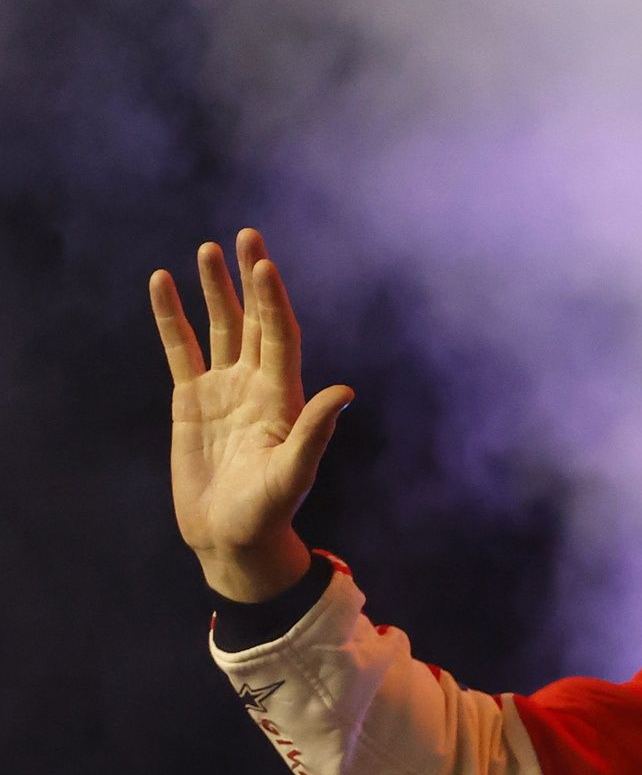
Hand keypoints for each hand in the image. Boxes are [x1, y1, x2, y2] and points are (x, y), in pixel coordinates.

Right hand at [150, 229, 352, 600]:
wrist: (232, 539)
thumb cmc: (267, 512)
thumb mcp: (293, 473)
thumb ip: (316, 432)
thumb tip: (347, 390)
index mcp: (284, 398)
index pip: (280, 336)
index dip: (273, 301)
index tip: (265, 264)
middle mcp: (256, 386)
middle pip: (254, 321)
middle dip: (251, 280)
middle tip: (248, 235)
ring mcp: (224, 391)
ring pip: (219, 329)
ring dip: (215, 291)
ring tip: (208, 249)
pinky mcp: (192, 402)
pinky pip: (180, 351)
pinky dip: (171, 318)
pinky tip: (162, 283)